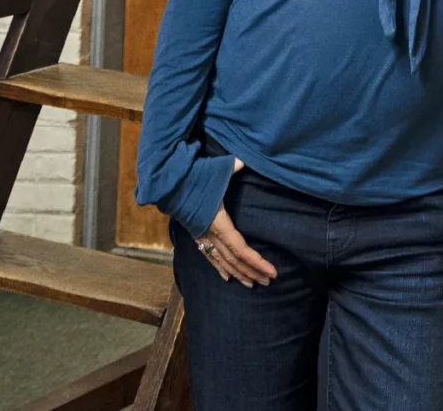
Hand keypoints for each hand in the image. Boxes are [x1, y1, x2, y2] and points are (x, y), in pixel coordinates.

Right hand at [193, 160, 275, 286]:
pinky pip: (210, 257)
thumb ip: (234, 165)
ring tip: (253, 284)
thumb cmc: (196, 176)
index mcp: (219, 223)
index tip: (272, 272)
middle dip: (252, 272)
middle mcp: (210, 235)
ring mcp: (203, 237)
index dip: (257, 262)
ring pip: (223, 262)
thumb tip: (246, 159)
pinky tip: (228, 278)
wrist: (170, 182)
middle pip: (234, 260)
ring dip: (239, 274)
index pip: (240, 249)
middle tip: (269, 282)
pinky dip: (220, 268)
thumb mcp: (218, 169)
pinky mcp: (197, 235)